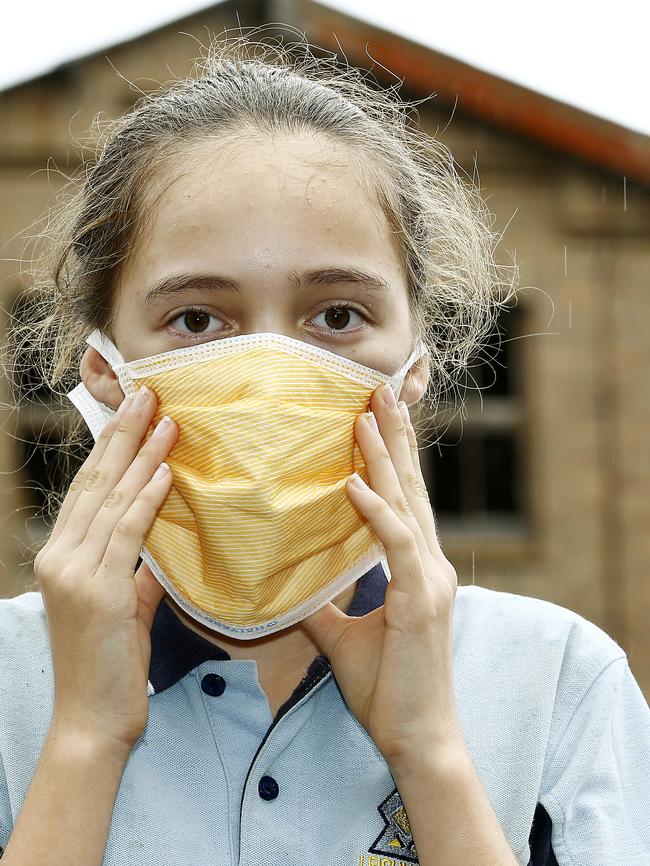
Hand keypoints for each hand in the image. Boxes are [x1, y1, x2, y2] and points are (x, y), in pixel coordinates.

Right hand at [34, 386, 177, 754]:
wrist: (92, 720)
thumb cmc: (109, 664)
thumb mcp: (125, 604)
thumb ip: (139, 566)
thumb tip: (165, 536)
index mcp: (61, 555)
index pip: (88, 489)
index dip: (111, 448)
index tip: (133, 412)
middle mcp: (60, 556)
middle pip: (96, 484)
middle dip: (124, 435)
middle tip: (148, 394)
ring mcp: (74, 572)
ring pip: (112, 501)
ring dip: (143, 457)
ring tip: (166, 420)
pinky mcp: (98, 592)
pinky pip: (127, 535)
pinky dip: (147, 501)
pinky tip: (165, 472)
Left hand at [301, 383, 461, 770]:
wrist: (417, 738)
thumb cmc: (388, 690)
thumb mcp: (343, 637)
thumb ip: (322, 604)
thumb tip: (286, 585)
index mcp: (416, 569)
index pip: (402, 501)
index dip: (389, 459)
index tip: (373, 419)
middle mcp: (429, 565)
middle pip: (409, 489)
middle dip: (394, 439)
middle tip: (378, 392)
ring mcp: (430, 580)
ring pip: (406, 504)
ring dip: (385, 457)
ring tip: (369, 414)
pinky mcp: (421, 600)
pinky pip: (398, 544)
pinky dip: (377, 511)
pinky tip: (355, 482)